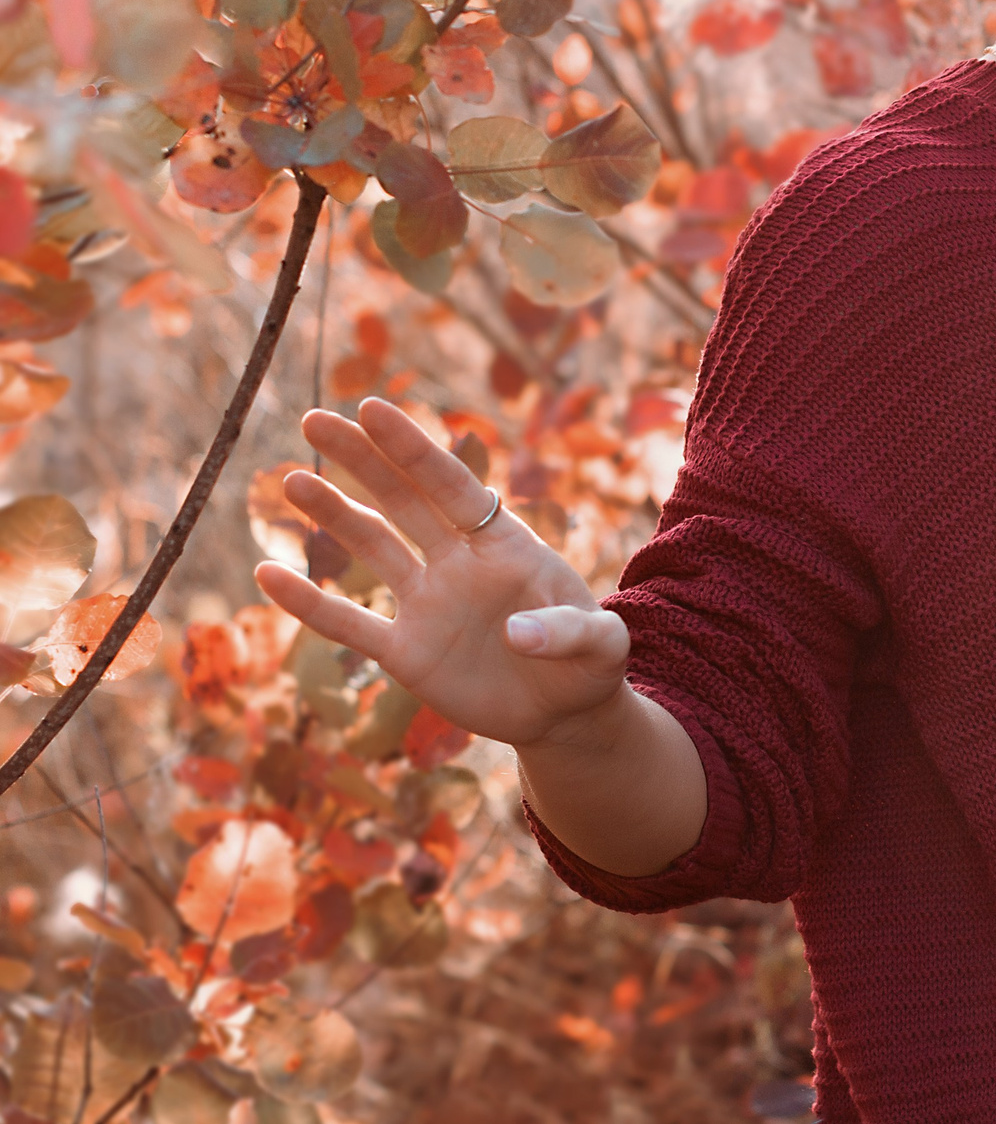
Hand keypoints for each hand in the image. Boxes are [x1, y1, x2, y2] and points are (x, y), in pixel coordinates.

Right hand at [253, 397, 632, 750]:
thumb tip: (518, 634)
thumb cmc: (590, 666)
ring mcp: (428, 605)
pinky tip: (267, 574)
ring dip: (332, 515)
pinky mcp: (406, 653)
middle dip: (361, 459)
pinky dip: (308, 603)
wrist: (566, 715)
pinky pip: (348, 624)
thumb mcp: (601, 647)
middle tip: (315, 420)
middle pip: (402, 500)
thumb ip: (569, 632)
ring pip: (370, 548)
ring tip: (292, 479)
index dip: (413, 448)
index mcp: (504, 544)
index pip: (452, 485)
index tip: (371, 409)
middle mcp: (458, 564)